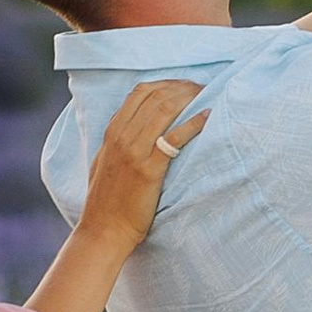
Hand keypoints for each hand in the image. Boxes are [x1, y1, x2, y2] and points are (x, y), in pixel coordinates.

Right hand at [78, 79, 204, 247]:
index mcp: (112, 132)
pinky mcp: (149, 170)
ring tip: (207, 95)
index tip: (183, 84)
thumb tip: (134, 126)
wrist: (104, 229)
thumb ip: (117, 140)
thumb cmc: (106, 199)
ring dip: (190, 99)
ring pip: (165, 110)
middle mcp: (122, 137)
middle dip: (182, 87)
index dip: (165, 83)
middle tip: (201, 87)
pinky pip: (175, 138)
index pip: (139, 92)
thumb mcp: (105, 161)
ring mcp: (135, 152)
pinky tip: (207, 116)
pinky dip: (194, 123)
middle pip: (156, 96)